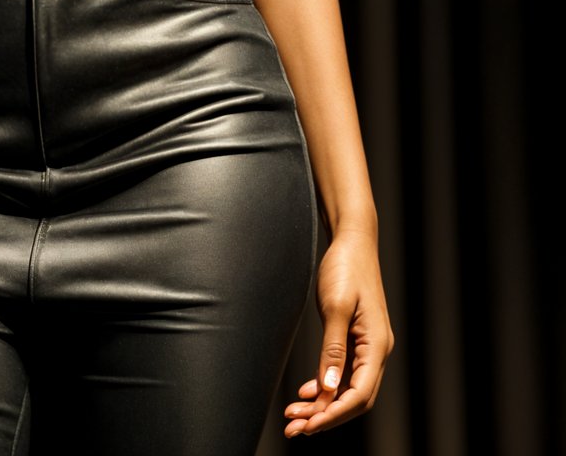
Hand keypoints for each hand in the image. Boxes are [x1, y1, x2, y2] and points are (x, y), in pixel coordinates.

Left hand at [283, 228, 393, 438]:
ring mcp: (367, 346)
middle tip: (294, 428)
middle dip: (325, 416)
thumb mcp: (337, 306)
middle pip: (354, 398)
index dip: (334, 414)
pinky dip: (326, 386)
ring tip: (294, 415)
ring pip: (347, 388)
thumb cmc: (346, 268)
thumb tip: (328, 389)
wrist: (352, 241)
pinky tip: (306, 393)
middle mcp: (376, 351)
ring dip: (323, 405)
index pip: (360, 394)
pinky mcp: (357, 340)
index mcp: (377, 345)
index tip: (309, 426)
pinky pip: (344, 373)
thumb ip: (333, 348)